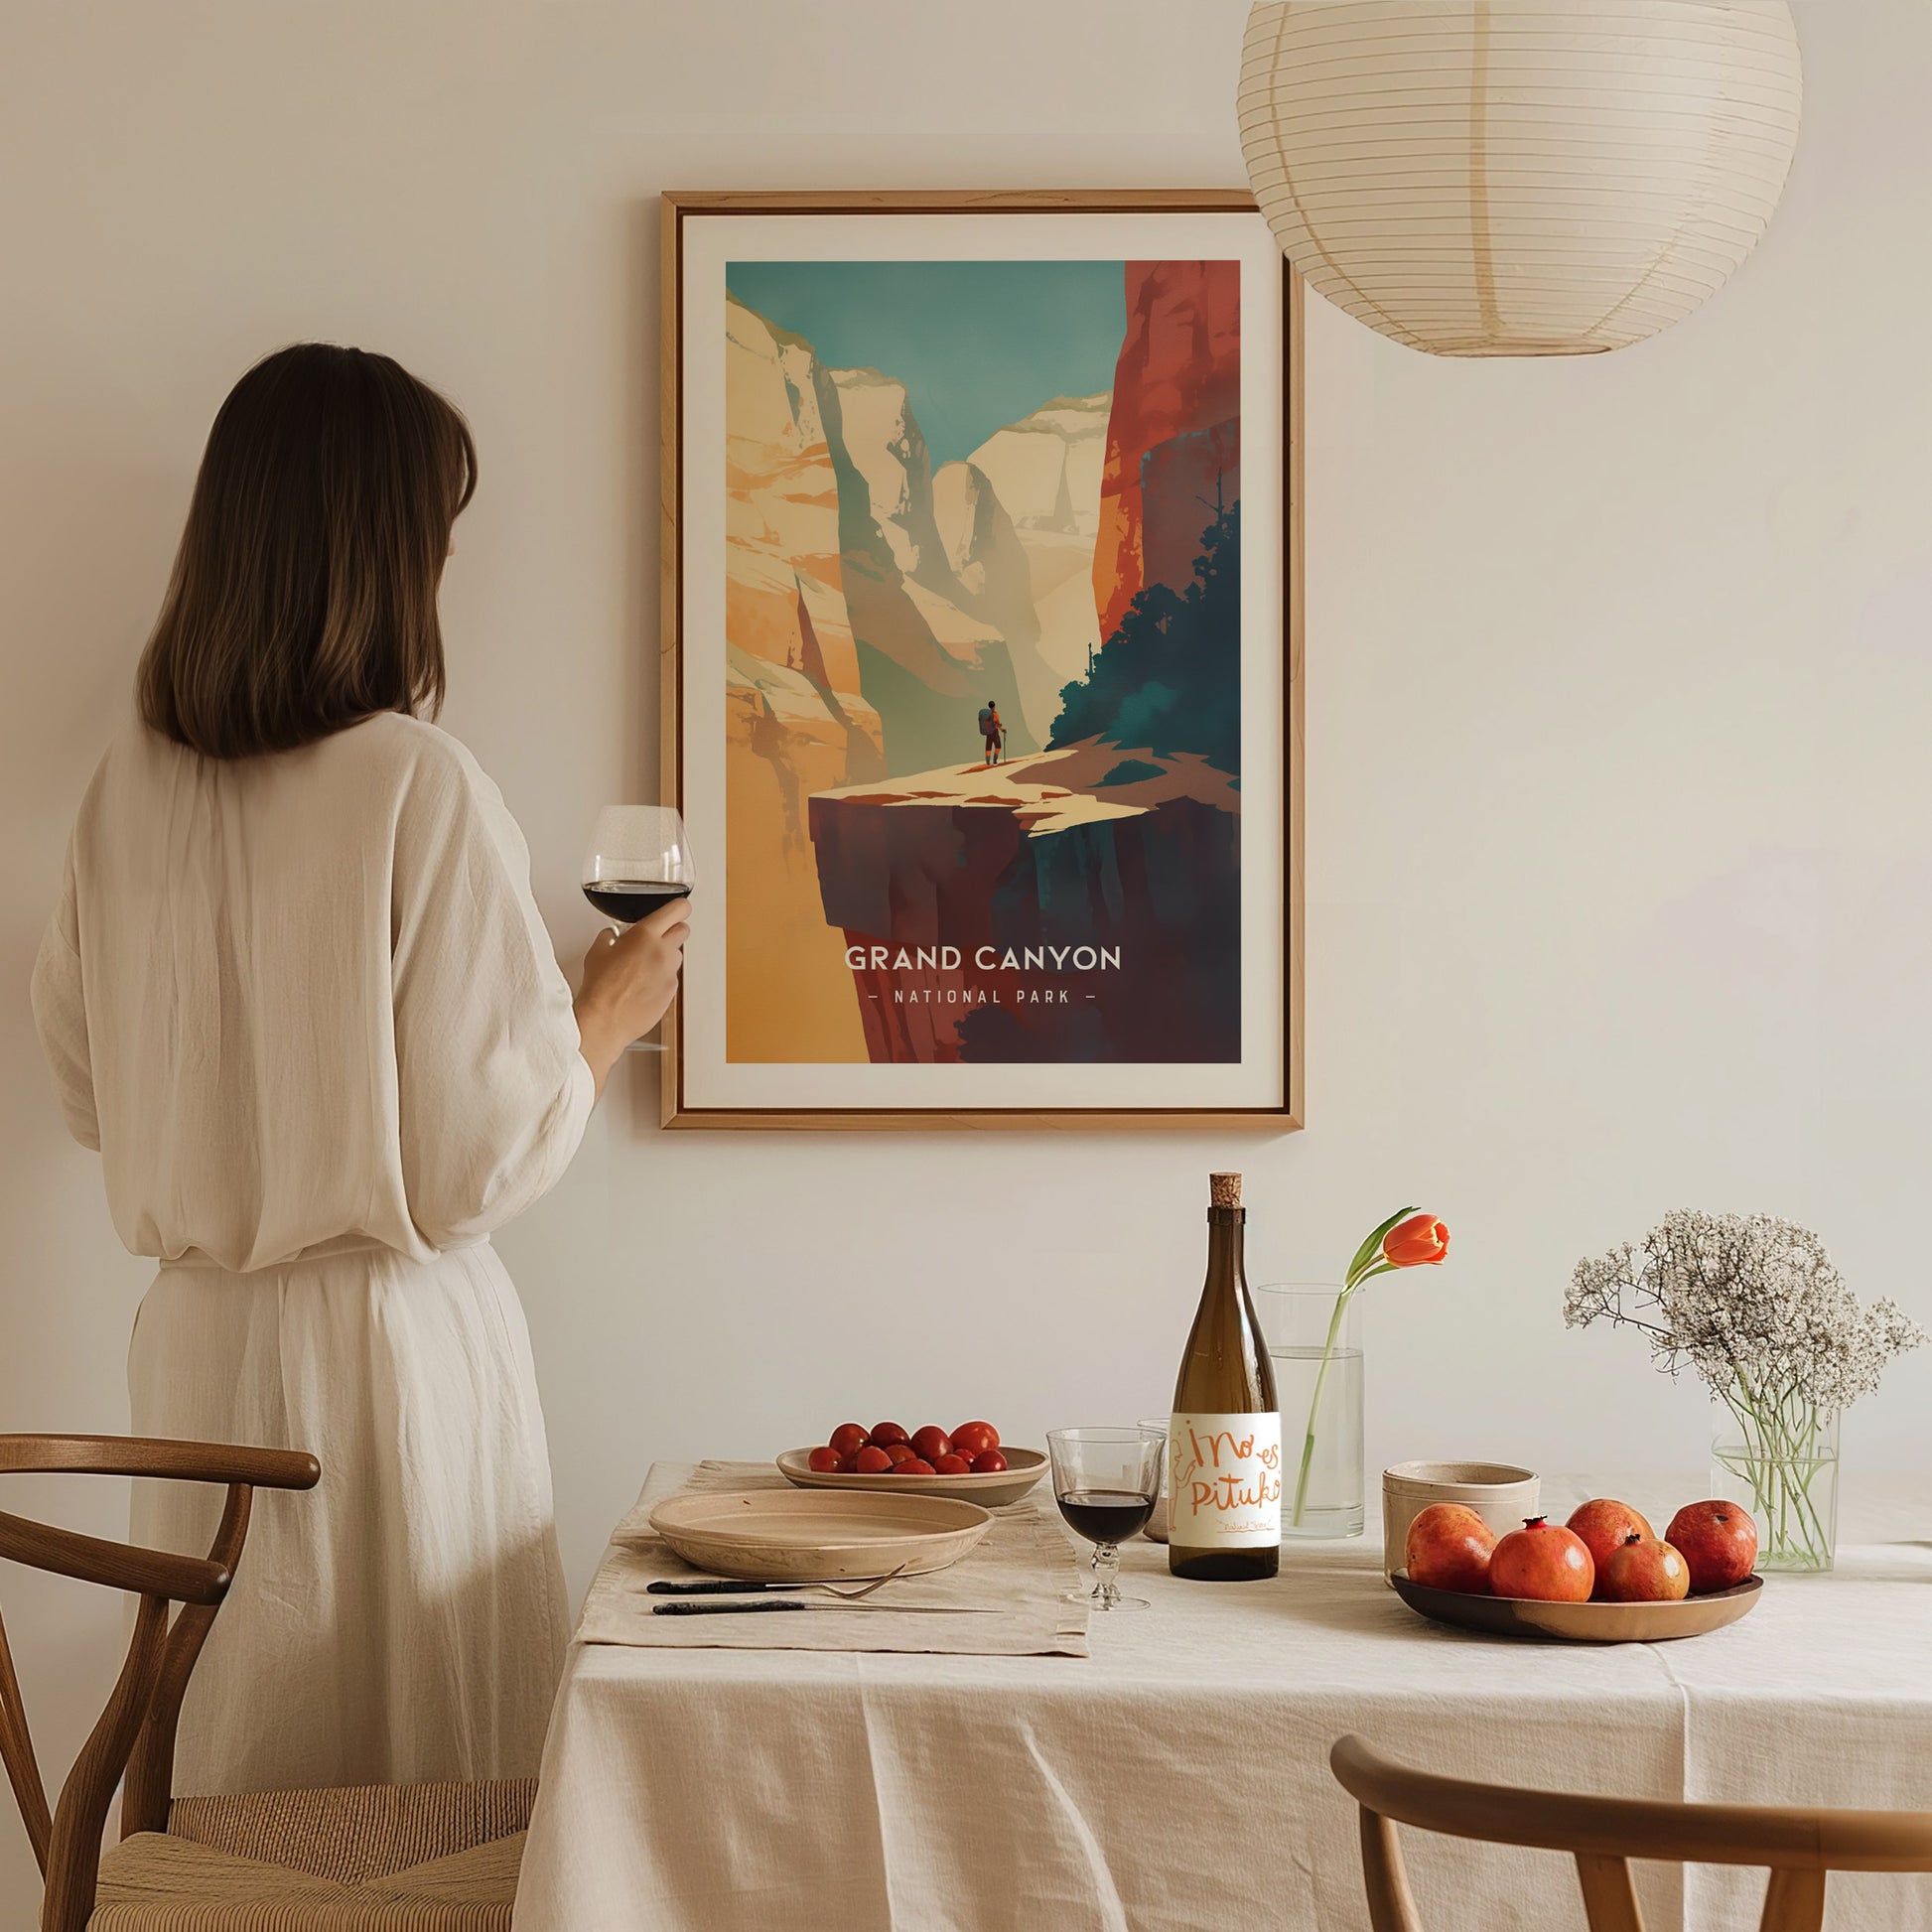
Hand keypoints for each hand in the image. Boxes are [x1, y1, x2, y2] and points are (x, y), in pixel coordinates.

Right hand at [574, 895, 690, 1095]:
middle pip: (683, 930)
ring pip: (677, 956)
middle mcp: (663, 952)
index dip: (679, 908)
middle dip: (672, 930)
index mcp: (645, 935)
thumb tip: (613, 936)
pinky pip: (672, 978)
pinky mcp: (671, 992)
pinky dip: (662, 978)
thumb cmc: (600, 988)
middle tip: (657, 938)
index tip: (678, 909)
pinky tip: (643, 986)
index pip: (678, 909)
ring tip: (644, 967)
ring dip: (666, 956)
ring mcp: (669, 973)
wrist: (605, 1020)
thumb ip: (610, 937)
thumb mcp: (597, 952)